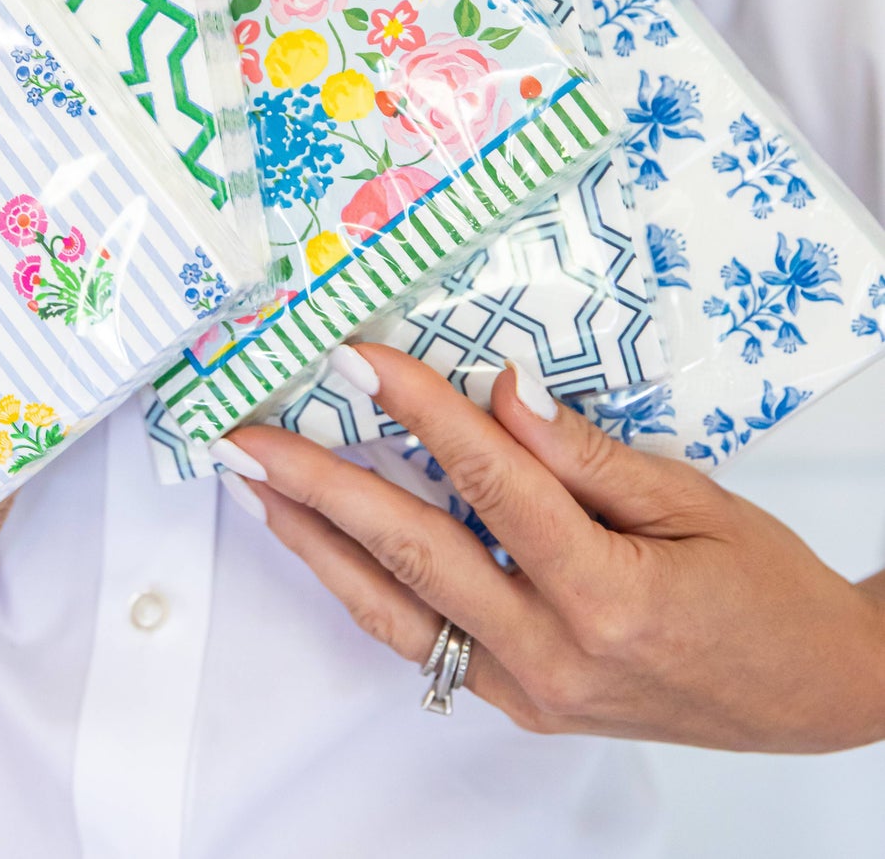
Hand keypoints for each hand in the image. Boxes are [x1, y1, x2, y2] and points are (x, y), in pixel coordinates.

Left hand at [224, 343, 884, 752]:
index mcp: (608, 594)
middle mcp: (554, 654)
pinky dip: (363, 588)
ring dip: (313, 542)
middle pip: (412, 551)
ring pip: (393, 610)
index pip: (489, 482)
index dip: (419, 411)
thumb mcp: (689, 498)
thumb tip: (500, 387)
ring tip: (252, 486)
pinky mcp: (518, 702)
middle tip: (248, 435)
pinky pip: (421, 641)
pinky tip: (322, 543)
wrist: (813, 691)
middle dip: (317, 484)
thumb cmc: (764, 589)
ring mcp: (529, 689)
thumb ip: (581, 450)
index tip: (358, 358)